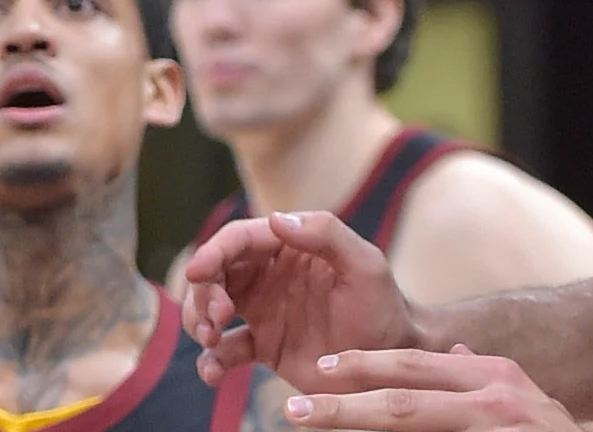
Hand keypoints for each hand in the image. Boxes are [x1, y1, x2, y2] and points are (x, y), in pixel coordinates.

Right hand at [185, 212, 423, 385]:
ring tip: (212, 341)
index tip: (197, 272)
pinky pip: (226, 351)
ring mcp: (263, 312)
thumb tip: (275, 220)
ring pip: (210, 309)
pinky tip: (214, 372)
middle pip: (216, 273)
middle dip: (203, 292)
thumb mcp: (364, 264)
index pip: (238, 240)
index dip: (212, 252)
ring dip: (199, 322)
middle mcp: (269, 275)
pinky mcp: (264, 346)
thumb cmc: (383, 306)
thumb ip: (326, 234)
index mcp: (288, 247)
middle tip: (217, 317)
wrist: (394, 362)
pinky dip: (211, 361)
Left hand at [280, 347, 582, 429]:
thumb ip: (483, 380)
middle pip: (402, 403)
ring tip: (312, 430)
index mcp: (494, 377)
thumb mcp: (524, 400)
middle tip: (294, 410)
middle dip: (343, 408)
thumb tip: (459, 354)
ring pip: (409, 427)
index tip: (320, 370)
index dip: (363, 366)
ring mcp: (497, 428)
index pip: (414, 366)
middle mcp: (496, 400)